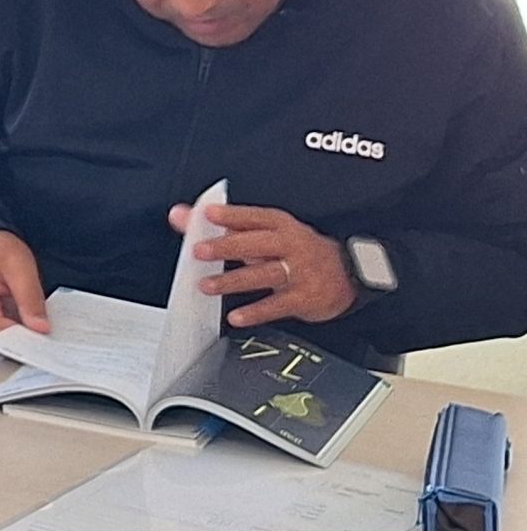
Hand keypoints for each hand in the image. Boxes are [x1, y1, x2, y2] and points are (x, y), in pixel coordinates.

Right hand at [0, 230, 50, 337]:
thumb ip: (30, 299)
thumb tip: (40, 328)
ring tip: (29, 315)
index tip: (45, 336)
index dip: (23, 336)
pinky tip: (19, 315)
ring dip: (14, 330)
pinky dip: (8, 326)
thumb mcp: (20, 266)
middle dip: (21, 334)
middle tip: (43, 326)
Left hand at [169, 201, 356, 326]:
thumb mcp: (265, 233)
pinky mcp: (304, 297)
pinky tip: (236, 316)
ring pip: (264, 274)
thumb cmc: (297, 250)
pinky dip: (256, 312)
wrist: (348, 273)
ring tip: (206, 286)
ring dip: (233, 280)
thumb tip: (180, 215)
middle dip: (226, 246)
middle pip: (256, 243)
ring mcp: (300, 272)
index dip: (230, 215)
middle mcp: (291, 245)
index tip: (207, 214)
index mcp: (280, 225)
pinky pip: (277, 305)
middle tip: (199, 251)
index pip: (253, 217)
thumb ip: (222, 226)